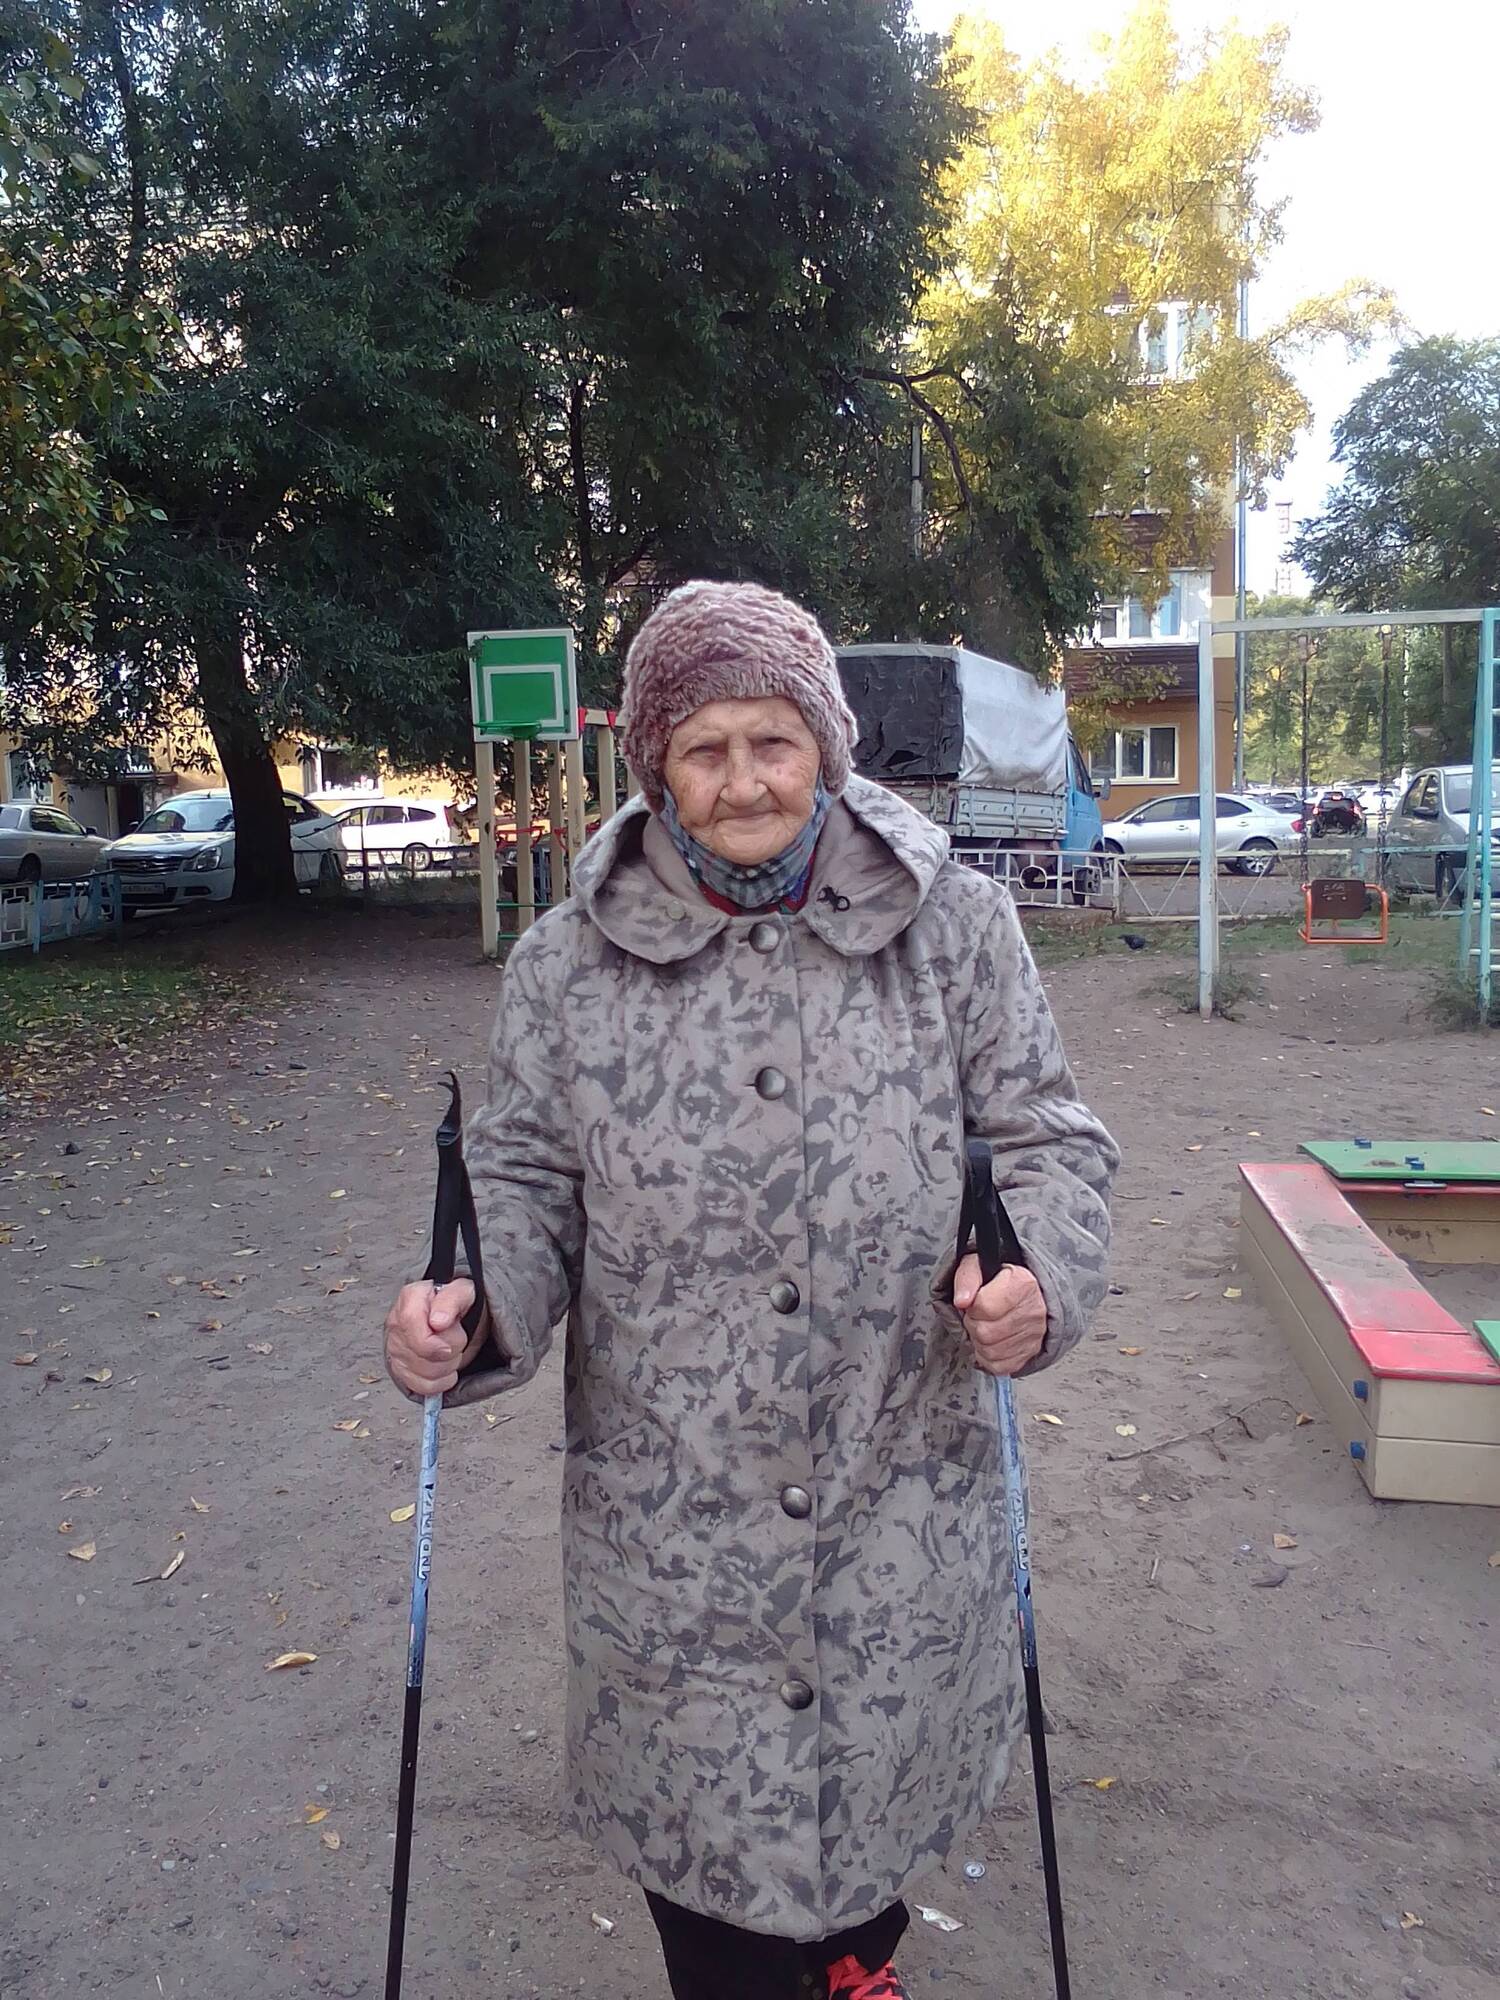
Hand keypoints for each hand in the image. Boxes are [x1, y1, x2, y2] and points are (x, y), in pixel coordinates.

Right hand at [384, 1279, 477, 1397]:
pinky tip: (444, 1367)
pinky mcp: (399, 1368)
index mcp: (410, 1299)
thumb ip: (452, 1300)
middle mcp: (397, 1323)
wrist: (447, 1315)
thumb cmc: (454, 1302)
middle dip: (450, 1352)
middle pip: (421, 1354)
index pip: (410, 1323)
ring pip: (423, 1374)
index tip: (450, 1346)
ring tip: (451, 1352)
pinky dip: (440, 1382)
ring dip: (447, 1367)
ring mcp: (395, 1347)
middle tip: (457, 1340)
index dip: (432, 1341)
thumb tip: (439, 1321)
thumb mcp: (463, 1291)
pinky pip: (421, 1387)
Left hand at [953, 1257, 1046, 1376]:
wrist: (1023, 1293)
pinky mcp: (1029, 1353)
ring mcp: (1034, 1334)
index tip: (973, 1302)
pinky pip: (998, 1366)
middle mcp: (1033, 1310)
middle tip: (977, 1316)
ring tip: (984, 1326)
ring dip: (978, 1342)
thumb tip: (962, 1301)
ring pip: (990, 1352)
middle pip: (986, 1333)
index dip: (972, 1307)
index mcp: (1022, 1283)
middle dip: (973, 1325)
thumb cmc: (997, 1279)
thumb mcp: (977, 1265)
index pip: (985, 1306)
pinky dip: (987, 1356)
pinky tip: (990, 1341)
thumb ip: (966, 1278)